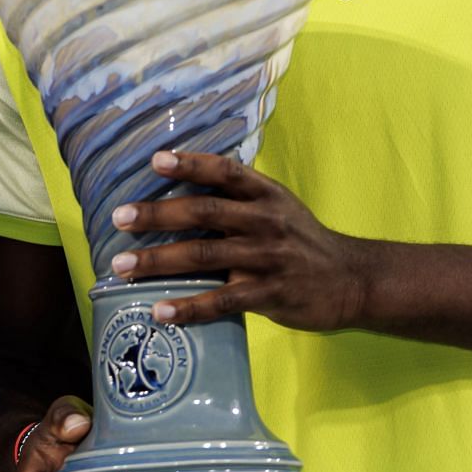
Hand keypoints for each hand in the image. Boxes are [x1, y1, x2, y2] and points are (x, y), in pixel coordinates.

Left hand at [111, 151, 368, 331]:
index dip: (190, 163)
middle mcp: (265, 220)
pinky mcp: (270, 294)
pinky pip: (222, 300)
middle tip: (119, 218)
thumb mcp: (278, 206)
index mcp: (265, 194)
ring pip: (204, 255)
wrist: (353, 280)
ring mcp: (267, 258)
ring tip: (122, 267)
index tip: (154, 160)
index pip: (224, 171)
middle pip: (204, 211)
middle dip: (157, 214)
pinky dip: (188, 307)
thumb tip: (182, 185)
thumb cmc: (302, 241)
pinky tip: (160, 311)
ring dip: (159, 261)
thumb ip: (238, 197)